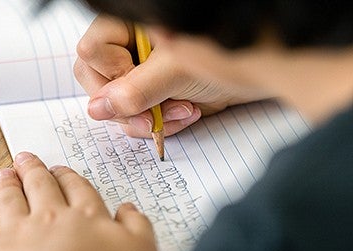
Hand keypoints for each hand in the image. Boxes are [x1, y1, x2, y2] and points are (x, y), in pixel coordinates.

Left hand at [0, 152, 157, 250]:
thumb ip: (138, 226)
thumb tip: (129, 209)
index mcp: (86, 216)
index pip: (76, 188)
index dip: (68, 176)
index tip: (61, 169)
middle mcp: (52, 216)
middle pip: (41, 185)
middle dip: (34, 169)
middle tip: (27, 158)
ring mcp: (19, 231)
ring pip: (11, 198)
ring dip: (8, 183)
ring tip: (5, 172)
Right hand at [74, 15, 266, 137]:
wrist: (260, 70)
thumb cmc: (226, 54)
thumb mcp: (176, 70)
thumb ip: (134, 90)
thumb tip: (96, 109)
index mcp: (130, 26)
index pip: (92, 52)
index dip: (112, 75)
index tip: (140, 84)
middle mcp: (131, 48)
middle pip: (99, 83)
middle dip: (130, 107)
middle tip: (154, 117)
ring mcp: (142, 73)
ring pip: (119, 106)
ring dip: (150, 118)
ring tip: (184, 111)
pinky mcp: (155, 93)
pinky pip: (140, 117)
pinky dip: (162, 123)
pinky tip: (187, 113)